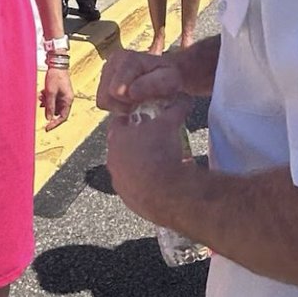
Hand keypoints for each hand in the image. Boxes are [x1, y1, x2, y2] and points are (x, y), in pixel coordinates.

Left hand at [40, 68, 72, 129]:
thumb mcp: (50, 92)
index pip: (63, 117)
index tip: (47, 128)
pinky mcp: (58, 91)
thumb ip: (50, 106)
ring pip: (53, 105)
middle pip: (57, 111)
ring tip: (40, 96)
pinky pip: (52, 99)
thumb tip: (49, 119)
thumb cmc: (55, 77)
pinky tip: (41, 93)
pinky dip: (46, 98)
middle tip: (40, 103)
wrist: (56, 63)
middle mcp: (67, 99)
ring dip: (46, 103)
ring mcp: (63, 95)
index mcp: (68, 100)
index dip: (55, 124)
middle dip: (48, 109)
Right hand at [96, 48, 185, 115]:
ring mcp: (107, 68)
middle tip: (141, 101)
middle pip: (105, 97)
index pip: (116, 92)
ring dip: (119, 106)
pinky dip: (116, 105)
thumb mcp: (171, 80)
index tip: (146, 98)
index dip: (131, 101)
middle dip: (123, 104)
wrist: (169, 73)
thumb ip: (155, 84)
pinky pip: (103, 101)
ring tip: (136, 100)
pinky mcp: (104, 78)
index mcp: (128, 58)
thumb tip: (131, 92)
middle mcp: (113, 60)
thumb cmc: (171, 77)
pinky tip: (130, 100)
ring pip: (102, 100)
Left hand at [106, 96, 192, 224]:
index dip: (134, 118)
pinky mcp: (128, 198)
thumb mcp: (171, 123)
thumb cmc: (161, 152)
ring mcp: (118, 181)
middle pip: (122, 145)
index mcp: (116, 137)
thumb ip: (176, 108)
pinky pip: (135, 187)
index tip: (146, 119)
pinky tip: (162, 181)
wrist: (165, 193)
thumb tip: (184, 98)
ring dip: (140, 164)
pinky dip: (146, 183)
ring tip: (160, 162)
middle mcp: (112, 159)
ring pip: (127, 168)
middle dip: (137, 141)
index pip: (119, 121)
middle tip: (155, 139)